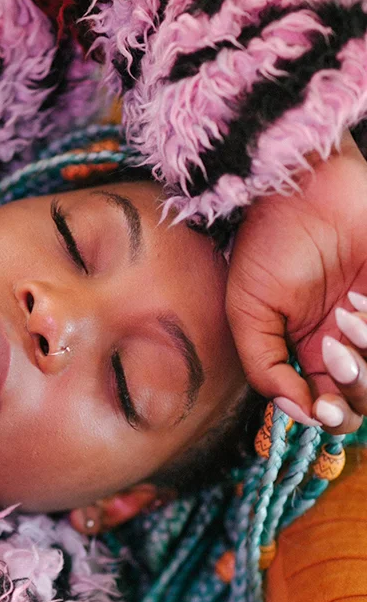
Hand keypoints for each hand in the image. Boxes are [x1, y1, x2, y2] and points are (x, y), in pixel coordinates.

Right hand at [225, 131, 366, 433]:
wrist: (296, 186)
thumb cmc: (265, 244)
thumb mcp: (247, 315)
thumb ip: (264, 368)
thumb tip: (299, 413)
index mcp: (306, 350)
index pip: (329, 403)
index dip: (330, 415)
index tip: (320, 408)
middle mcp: (344, 338)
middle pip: (364, 394)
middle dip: (352, 386)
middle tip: (332, 353)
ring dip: (365, 355)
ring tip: (345, 316)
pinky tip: (359, 301)